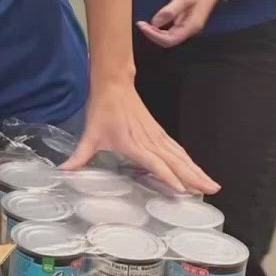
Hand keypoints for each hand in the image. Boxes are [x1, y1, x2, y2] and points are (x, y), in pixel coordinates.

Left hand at [63, 83, 218, 193]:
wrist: (114, 85)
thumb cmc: (103, 110)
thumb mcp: (89, 134)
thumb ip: (79, 156)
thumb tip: (63, 172)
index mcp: (134, 143)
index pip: (154, 162)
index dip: (167, 175)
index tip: (181, 189)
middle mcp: (150, 141)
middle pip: (176, 161)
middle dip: (194, 177)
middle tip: (211, 191)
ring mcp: (157, 136)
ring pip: (181, 156)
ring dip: (197, 170)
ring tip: (211, 185)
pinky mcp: (159, 133)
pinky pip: (178, 149)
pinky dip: (189, 161)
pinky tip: (197, 170)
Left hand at [137, 0, 234, 47]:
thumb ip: (170, 11)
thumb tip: (155, 23)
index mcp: (191, 27)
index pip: (169, 40)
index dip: (153, 36)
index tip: (142, 25)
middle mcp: (190, 29)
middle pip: (169, 40)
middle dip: (153, 34)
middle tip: (141, 23)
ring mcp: (189, 25)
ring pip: (170, 36)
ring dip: (156, 32)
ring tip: (144, 23)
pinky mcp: (187, 20)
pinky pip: (172, 29)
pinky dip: (161, 27)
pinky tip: (154, 20)